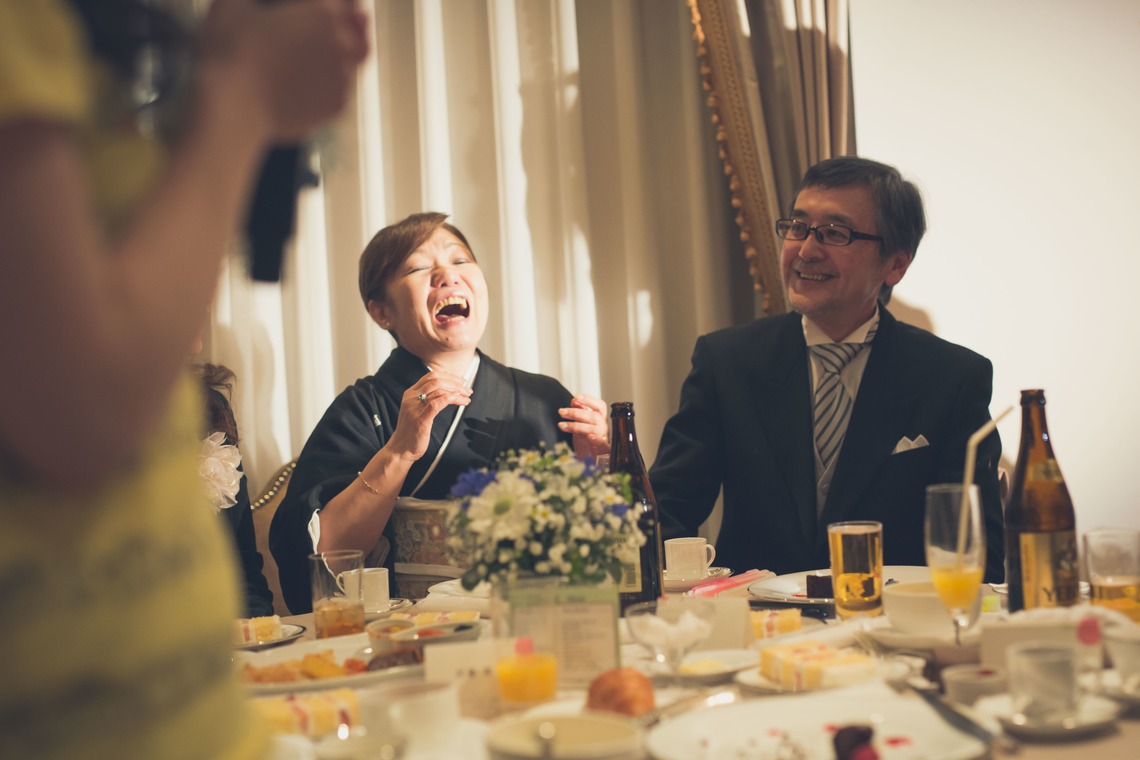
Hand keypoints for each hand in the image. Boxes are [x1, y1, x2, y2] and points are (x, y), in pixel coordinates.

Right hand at [201, 0, 369, 140]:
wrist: (234, 106)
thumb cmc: (230, 51)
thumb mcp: (231, 6)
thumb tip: (253, 3)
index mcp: (322, 14)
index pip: (346, 5)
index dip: (344, 6)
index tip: (340, 8)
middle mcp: (341, 45)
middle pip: (361, 36)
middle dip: (357, 30)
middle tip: (354, 28)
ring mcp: (341, 79)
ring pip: (353, 67)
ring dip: (345, 61)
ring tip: (330, 60)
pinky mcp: (336, 108)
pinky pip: (340, 93)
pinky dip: (332, 89)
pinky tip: (317, 87)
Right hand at [386, 369, 472, 461]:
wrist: (400, 449)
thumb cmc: (412, 431)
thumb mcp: (418, 409)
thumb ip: (429, 399)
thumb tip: (447, 390)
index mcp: (411, 393)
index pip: (431, 376)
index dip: (449, 376)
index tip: (461, 381)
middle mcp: (411, 397)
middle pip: (436, 380)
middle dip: (455, 383)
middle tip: (467, 390)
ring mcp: (415, 408)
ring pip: (438, 390)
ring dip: (457, 391)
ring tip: (467, 397)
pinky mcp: (420, 420)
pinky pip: (436, 404)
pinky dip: (450, 398)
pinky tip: (459, 400)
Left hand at [560, 394, 609, 459]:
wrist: (592, 462)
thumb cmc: (587, 443)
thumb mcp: (581, 425)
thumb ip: (579, 412)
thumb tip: (575, 400)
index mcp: (599, 419)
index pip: (599, 406)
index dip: (589, 400)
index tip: (576, 397)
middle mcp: (603, 427)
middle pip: (593, 416)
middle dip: (576, 412)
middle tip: (561, 411)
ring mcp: (603, 438)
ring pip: (593, 428)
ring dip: (576, 425)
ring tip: (562, 425)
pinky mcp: (603, 451)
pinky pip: (603, 444)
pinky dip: (597, 439)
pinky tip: (589, 437)